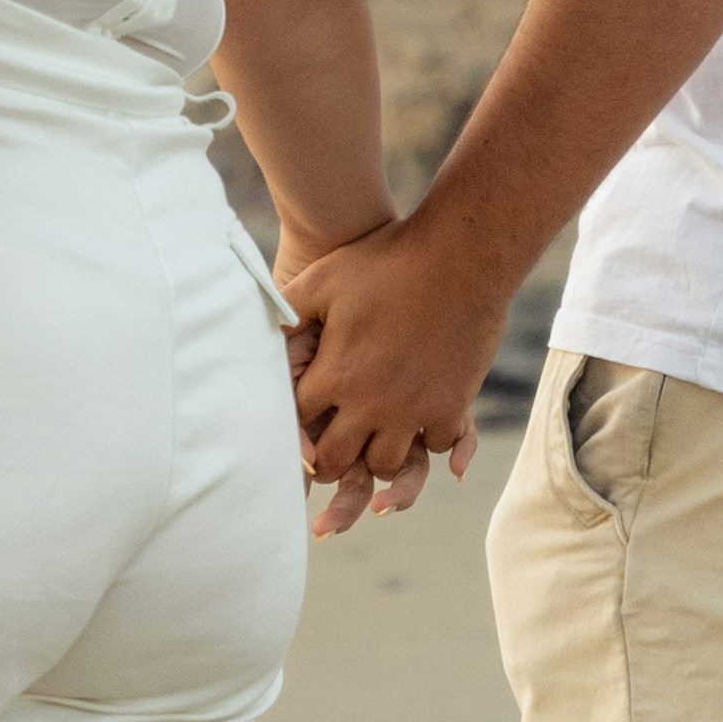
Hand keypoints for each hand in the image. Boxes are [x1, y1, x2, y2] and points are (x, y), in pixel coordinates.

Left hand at [284, 207, 504, 518]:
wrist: (459, 257)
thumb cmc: (386, 261)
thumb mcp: (323, 279)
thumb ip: (288, 310)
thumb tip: (263, 332)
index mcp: (334, 375)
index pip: (298, 425)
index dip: (293, 427)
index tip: (298, 423)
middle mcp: (370, 402)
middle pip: (336, 459)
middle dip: (327, 459)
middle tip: (329, 449)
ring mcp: (412, 408)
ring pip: (384, 464)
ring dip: (375, 455)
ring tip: (372, 439)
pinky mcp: (451, 405)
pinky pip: (434, 445)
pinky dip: (425, 438)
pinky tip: (417, 419)